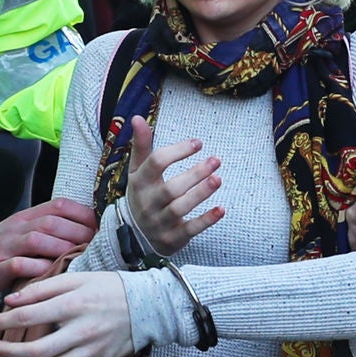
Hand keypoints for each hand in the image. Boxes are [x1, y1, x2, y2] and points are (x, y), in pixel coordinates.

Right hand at [0, 196, 97, 299]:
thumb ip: (43, 233)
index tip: (100, 229)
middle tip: (98, 249)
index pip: (59, 206)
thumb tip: (80, 238)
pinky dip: (36, 267)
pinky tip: (50, 275)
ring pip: (38, 239)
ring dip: (62, 248)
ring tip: (80, 259)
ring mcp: (5, 247)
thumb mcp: (17, 235)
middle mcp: (17, 228)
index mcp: (25, 219)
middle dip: (80, 234)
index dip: (83, 215)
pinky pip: (18, 264)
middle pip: (54, 222)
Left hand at [0, 268, 133, 356]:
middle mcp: (82, 332)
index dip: (2, 321)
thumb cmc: (108, 288)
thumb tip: (10, 301)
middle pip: (37, 350)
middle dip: (9, 351)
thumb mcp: (76, 279)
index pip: (28, 317)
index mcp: (73, 306)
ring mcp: (93, 352)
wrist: (148, 305)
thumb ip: (42, 288)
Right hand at [123, 135, 220, 254]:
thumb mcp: (137, 170)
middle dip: (194, 174)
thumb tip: (138, 117)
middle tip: (215, 160)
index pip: (156, 163)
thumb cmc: (142, 194)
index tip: (198, 143)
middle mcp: (148, 202)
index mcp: (140, 182)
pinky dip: (206, 221)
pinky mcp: (172, 238)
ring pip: (180, 208)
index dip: (177, 151)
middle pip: (171, 188)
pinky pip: (190, 230)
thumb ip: (140, 145)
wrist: (134, 235)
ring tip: (218, 179)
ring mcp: (160, 222)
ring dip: (200, 194)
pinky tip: (221, 209)